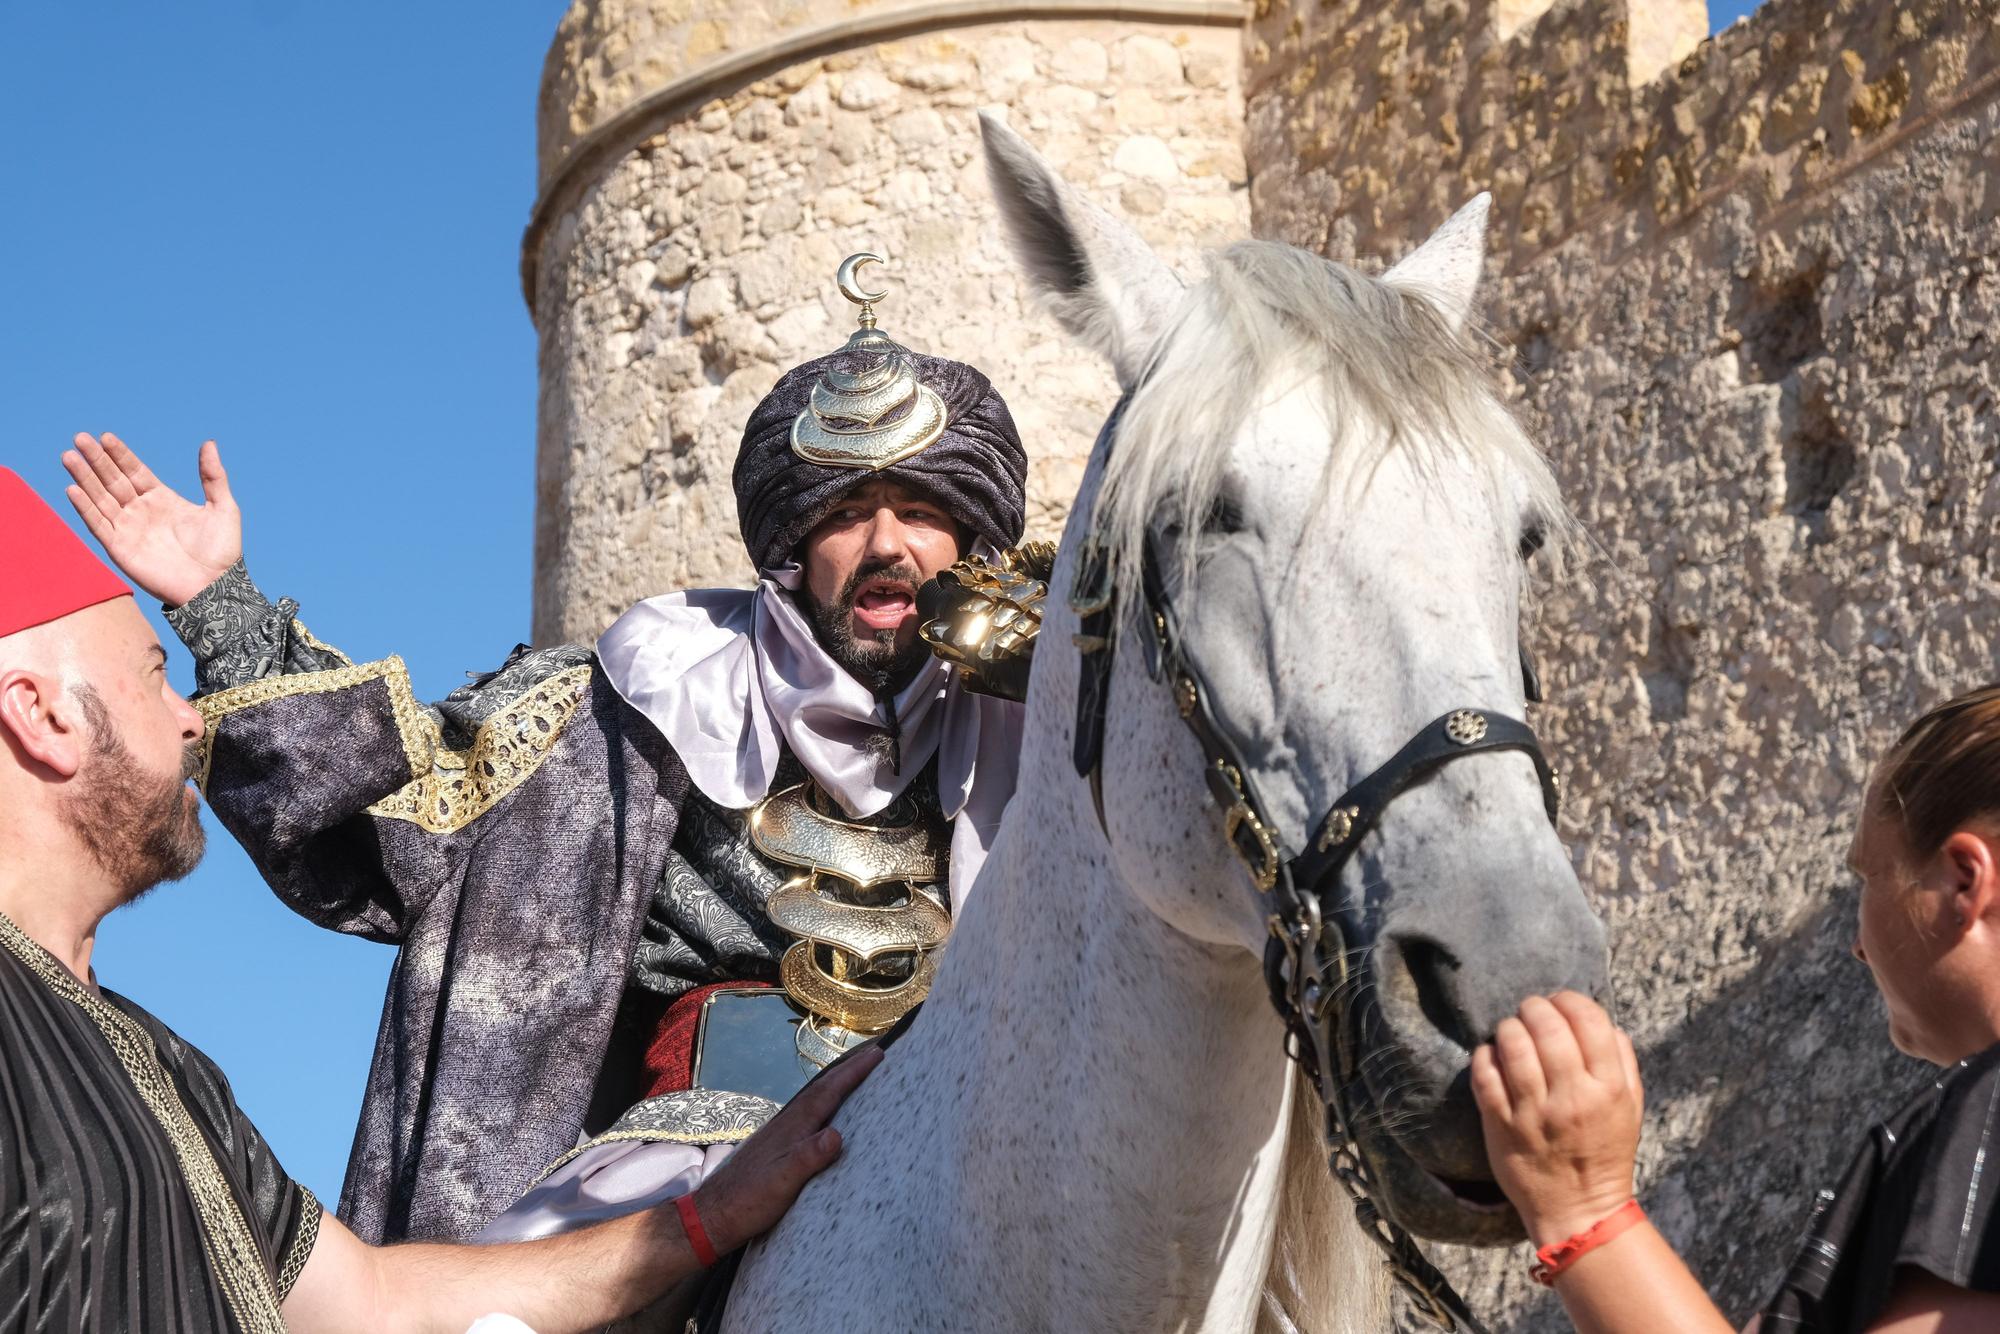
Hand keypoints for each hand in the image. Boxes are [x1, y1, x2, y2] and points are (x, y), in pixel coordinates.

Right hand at [62, 434, 241, 606]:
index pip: (135, 471)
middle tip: (80, 438)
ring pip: (100, 498)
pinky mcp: (120, 549)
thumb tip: (209, 443)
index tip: (106, 437)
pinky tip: (73, 489)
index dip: (120, 454)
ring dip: (84, 478)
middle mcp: (141, 511)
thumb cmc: (223, 552)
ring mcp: (128, 529)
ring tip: (69, 456)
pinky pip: (98, 525)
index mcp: (162, 499)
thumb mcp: (223, 508)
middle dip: (96, 460)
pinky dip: (85, 508)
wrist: (214, 588)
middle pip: (113, 480)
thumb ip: (213, 476)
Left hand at [685, 1044, 882, 1253]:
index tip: (878, 1054)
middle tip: (873, 1055)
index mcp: (792, 1126)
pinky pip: (809, 1114)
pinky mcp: (776, 1146)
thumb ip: (807, 1158)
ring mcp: (779, 1133)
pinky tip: (826, 1115)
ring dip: (836, 1085)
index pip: (828, 1092)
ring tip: (855, 1076)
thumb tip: (837, 1134)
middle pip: (821, 1089)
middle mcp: (786, 1123)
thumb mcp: (781, 1182)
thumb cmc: (749, 1200)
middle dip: (848, 1070)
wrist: (714, 1215)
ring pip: (814, 1100)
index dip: (853, 1073)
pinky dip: (824, 1105)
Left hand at [1471, 991, 1642, 1247]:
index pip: (1589, 1021)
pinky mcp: (1501, 1125)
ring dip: (1509, 1028)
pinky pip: (1484, 1074)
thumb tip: (1604, 1021)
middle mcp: (1572, 1098)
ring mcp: (1533, 1112)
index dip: (1570, 999)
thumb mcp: (1630, 1108)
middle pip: (1546, 1026)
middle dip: (1535, 1008)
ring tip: (1511, 1032)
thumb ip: (1622, 1062)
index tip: (1560, 1001)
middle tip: (1531, 1012)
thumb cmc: (1604, 1152)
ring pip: (1512, 1045)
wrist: (1579, 1210)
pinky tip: (1492, 1056)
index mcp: (1609, 1089)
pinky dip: (1485, 1056)